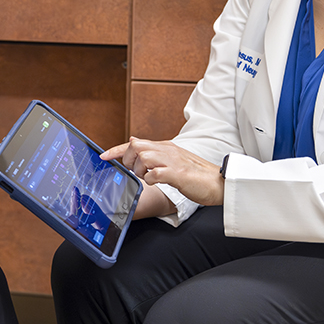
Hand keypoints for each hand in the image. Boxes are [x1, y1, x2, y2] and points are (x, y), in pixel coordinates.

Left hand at [102, 137, 223, 206]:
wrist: (219, 182)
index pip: (135, 143)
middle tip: (136, 172)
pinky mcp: (177, 174)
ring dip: (140, 170)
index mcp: (165, 147)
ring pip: (143, 158)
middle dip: (129, 160)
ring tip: (150, 178)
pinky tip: (157, 183)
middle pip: (136, 146)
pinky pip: (154, 174)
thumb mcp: (172, 159)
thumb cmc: (196, 175)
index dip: (116, 149)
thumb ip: (154, 152)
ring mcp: (172, 161)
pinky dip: (150, 179)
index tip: (103, 156)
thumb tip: (134, 140)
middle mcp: (167, 150)